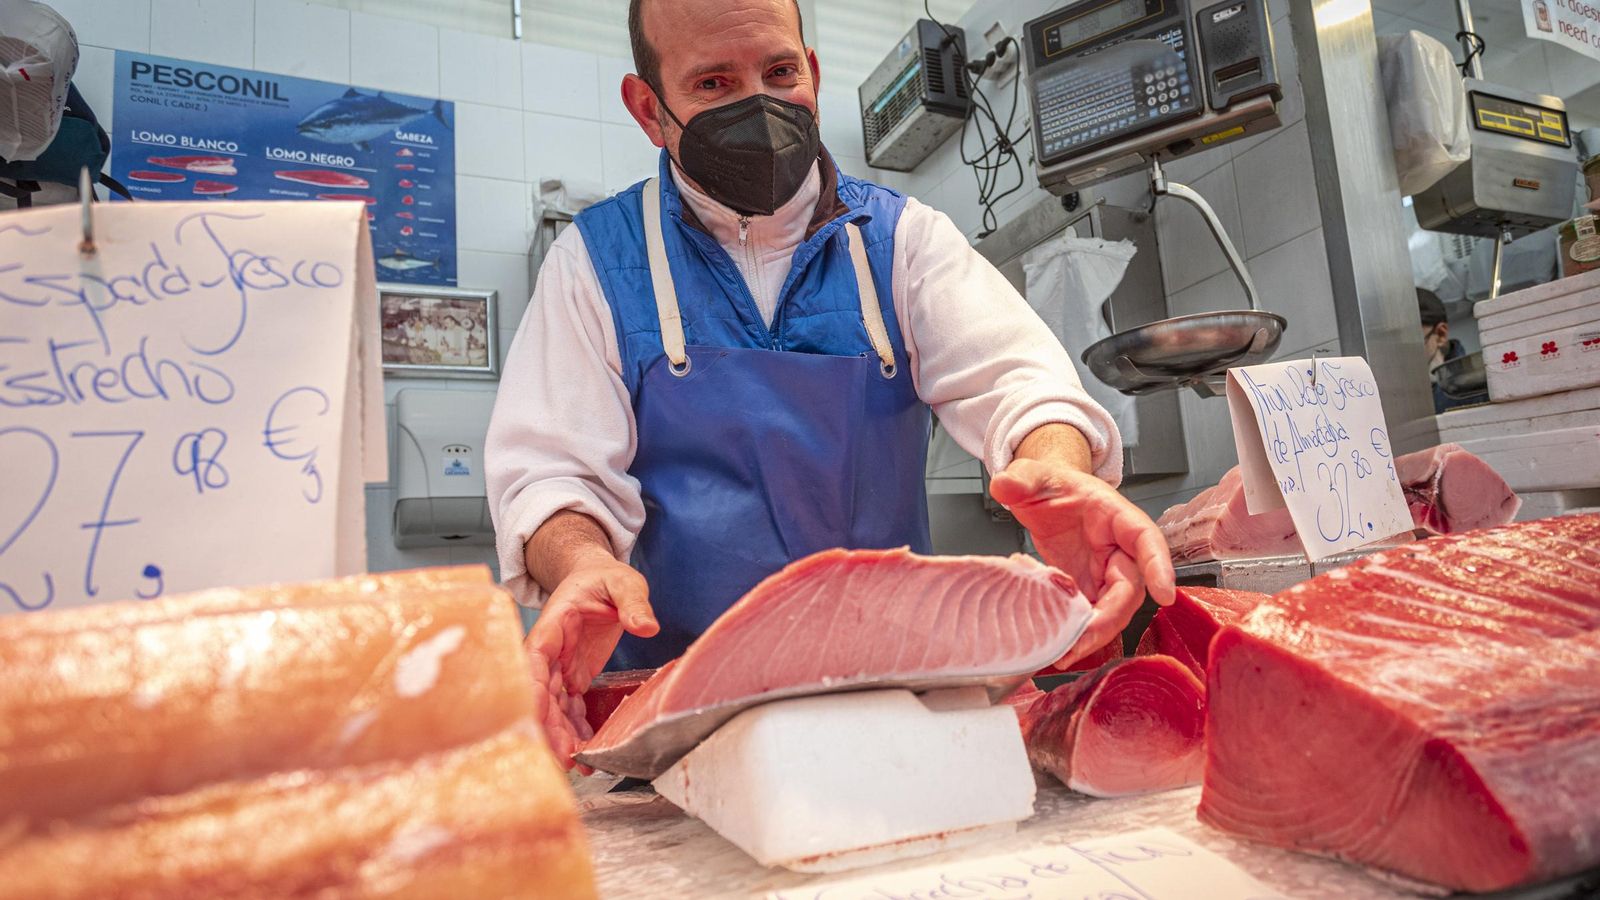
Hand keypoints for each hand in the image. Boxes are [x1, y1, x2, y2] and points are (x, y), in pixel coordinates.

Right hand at [524, 555, 656, 771]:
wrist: (597, 577)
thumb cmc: (603, 576)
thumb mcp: (623, 581)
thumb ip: (633, 602)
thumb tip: (646, 626)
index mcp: (554, 625)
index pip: (534, 658)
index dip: (532, 688)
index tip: (537, 716)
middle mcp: (551, 650)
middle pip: (541, 691)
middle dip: (549, 725)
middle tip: (565, 756)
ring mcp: (561, 666)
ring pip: (554, 706)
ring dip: (562, 735)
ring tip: (578, 764)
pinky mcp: (573, 676)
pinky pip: (570, 707)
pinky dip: (576, 730)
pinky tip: (586, 750)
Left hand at [990, 458, 1175, 668]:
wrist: (1046, 497)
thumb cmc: (1053, 486)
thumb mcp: (1034, 477)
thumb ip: (1022, 478)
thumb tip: (1004, 485)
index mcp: (1117, 517)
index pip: (1147, 540)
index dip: (1159, 567)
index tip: (1165, 595)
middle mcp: (1119, 550)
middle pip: (1130, 589)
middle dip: (1110, 619)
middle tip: (1080, 640)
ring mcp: (1106, 574)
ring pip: (1114, 611)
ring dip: (1094, 635)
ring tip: (1065, 653)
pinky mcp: (1089, 591)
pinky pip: (1093, 617)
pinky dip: (1079, 634)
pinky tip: (1057, 648)